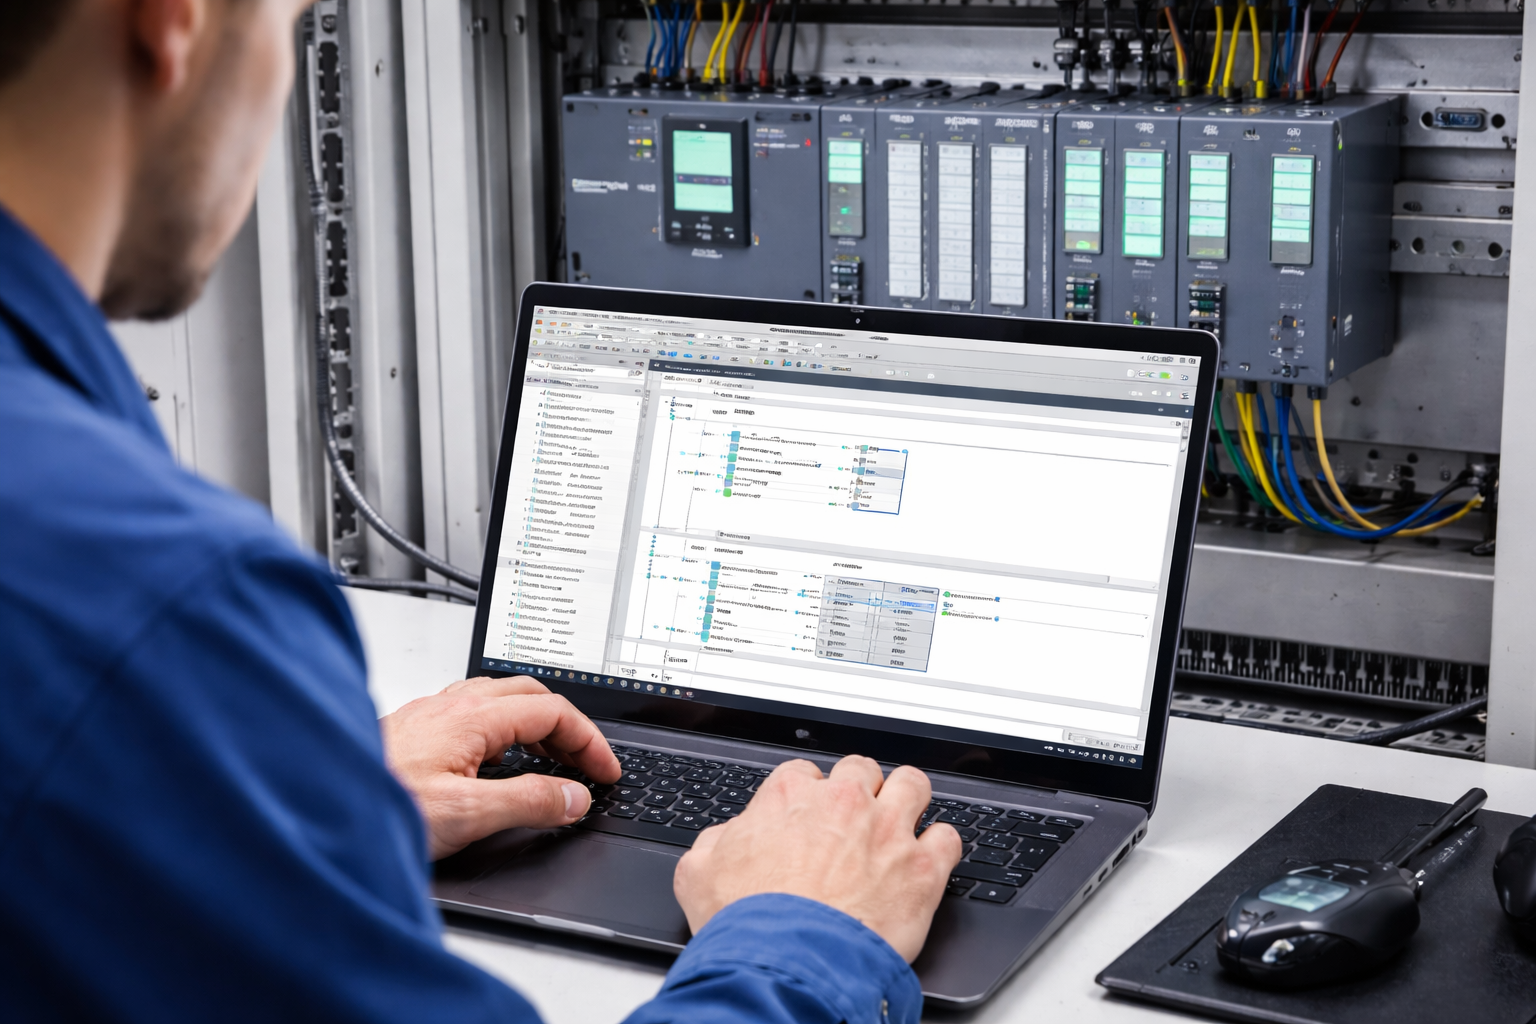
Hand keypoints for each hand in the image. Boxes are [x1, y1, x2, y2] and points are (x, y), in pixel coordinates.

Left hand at [379, 676, 620, 859]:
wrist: (312, 807)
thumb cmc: (375, 805)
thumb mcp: (467, 813)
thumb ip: (528, 802)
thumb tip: (574, 797)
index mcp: (472, 716)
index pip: (553, 711)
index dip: (589, 740)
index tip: (605, 771)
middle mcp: (450, 706)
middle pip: (531, 695)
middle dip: (568, 725)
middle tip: (586, 762)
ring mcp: (429, 715)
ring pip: (499, 700)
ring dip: (535, 722)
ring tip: (550, 756)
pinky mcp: (412, 732)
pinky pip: (472, 714)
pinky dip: (502, 730)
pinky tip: (494, 759)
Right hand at [673, 756, 961, 961]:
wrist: (787, 962)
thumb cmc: (745, 922)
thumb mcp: (698, 871)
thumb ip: (718, 841)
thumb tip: (727, 838)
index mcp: (790, 795)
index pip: (805, 772)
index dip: (807, 797)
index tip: (809, 816)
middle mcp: (843, 802)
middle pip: (861, 769)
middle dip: (859, 790)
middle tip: (854, 819)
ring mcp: (887, 831)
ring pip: (913, 785)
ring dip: (907, 800)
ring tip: (901, 822)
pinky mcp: (922, 868)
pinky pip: (948, 837)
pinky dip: (941, 848)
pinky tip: (929, 861)